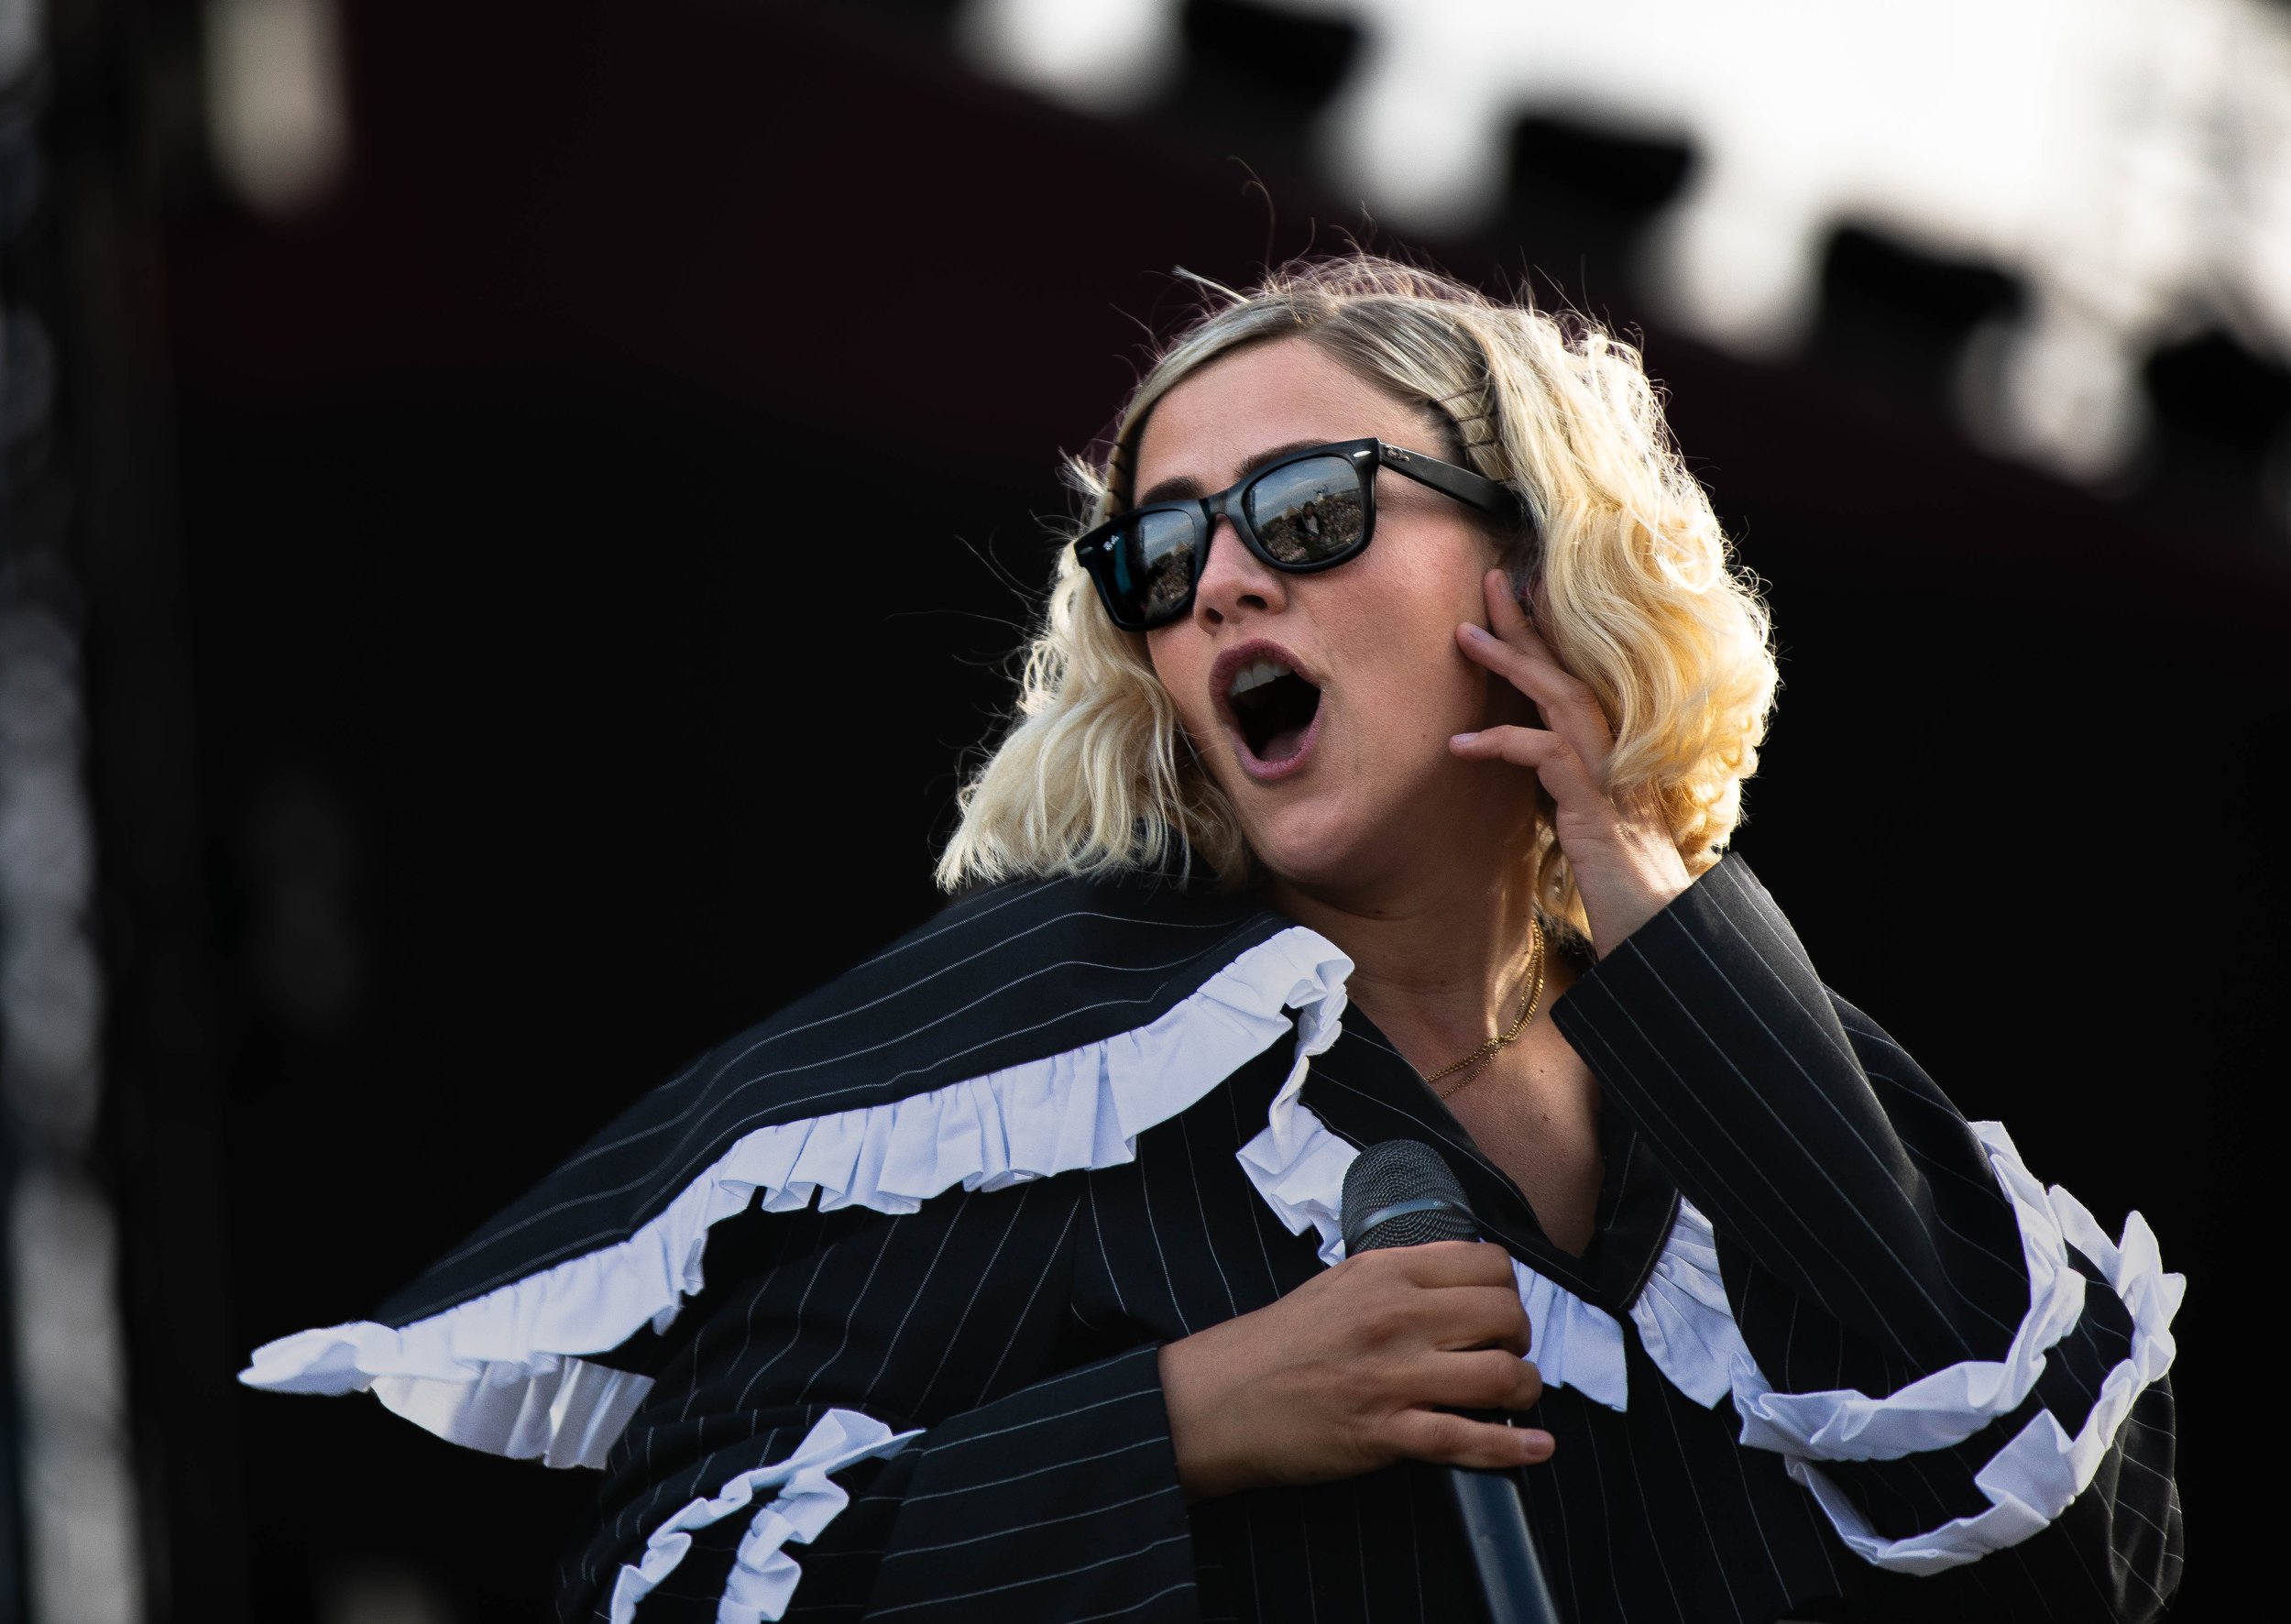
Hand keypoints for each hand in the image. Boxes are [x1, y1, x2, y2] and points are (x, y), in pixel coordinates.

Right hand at [1157, 1240, 1551, 1501]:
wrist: (1220, 1399)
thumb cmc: (1275, 1345)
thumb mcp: (1337, 1285)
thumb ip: (1396, 1278)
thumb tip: (1455, 1284)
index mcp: (1384, 1272)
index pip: (1487, 1264)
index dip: (1507, 1290)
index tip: (1499, 1311)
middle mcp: (1395, 1316)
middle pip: (1505, 1316)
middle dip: (1519, 1340)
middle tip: (1505, 1354)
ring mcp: (1392, 1375)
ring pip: (1500, 1376)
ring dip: (1521, 1390)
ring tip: (1512, 1398)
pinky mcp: (1386, 1432)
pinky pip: (1467, 1440)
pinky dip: (1512, 1449)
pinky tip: (1536, 1447)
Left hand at [1450, 569, 1691, 956]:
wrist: (1660, 931)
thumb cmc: (1625, 889)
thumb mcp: (1590, 829)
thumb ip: (1569, 793)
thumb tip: (1540, 772)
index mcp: (1616, 751)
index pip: (1578, 681)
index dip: (1547, 639)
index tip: (1515, 598)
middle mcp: (1619, 751)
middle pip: (1570, 671)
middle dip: (1527, 624)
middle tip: (1491, 579)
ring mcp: (1610, 773)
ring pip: (1561, 696)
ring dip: (1513, 661)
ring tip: (1463, 637)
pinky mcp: (1595, 804)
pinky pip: (1544, 754)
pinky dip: (1501, 742)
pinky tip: (1460, 745)